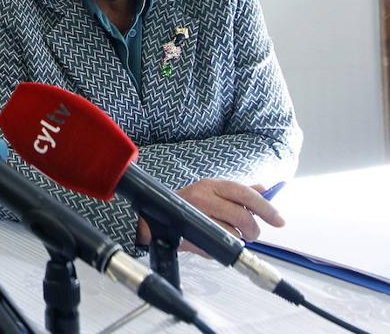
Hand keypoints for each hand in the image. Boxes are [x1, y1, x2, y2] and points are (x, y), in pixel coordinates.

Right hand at [136, 178, 283, 255]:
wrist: (154, 216)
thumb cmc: (189, 204)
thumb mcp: (212, 191)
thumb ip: (239, 191)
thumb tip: (264, 188)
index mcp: (211, 185)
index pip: (245, 194)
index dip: (265, 207)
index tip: (279, 220)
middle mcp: (202, 197)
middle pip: (243, 218)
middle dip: (253, 230)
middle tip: (252, 234)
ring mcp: (195, 216)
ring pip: (233, 235)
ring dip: (237, 240)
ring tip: (228, 236)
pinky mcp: (190, 234)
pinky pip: (219, 247)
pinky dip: (223, 248)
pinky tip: (215, 242)